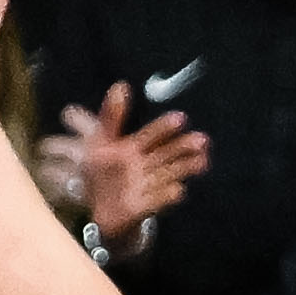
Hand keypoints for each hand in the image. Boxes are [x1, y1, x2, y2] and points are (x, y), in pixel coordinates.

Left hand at [69, 81, 208, 240]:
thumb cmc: (98, 173)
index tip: (181, 118)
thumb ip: (110, 116)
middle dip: (183, 148)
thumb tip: (121, 86)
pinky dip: (166, 196)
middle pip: (166, 155)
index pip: (152, 136)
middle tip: (202, 139)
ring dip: (185, 168)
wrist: (92, 208)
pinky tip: (178, 190)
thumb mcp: (99, 141)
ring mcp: (144, 187)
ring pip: (168, 175)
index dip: (165, 128)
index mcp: (133, 149)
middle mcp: (144, 167)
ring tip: (203, 162)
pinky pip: (155, 202)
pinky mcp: (141, 208)